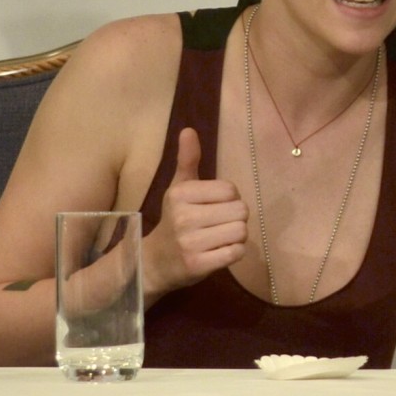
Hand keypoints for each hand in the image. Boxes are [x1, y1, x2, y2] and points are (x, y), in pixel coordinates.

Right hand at [141, 128, 248, 303]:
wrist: (154, 262)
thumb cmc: (173, 220)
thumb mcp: (178, 188)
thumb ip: (188, 160)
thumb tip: (188, 129)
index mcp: (181, 194)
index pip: (231, 190)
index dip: (229, 199)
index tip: (212, 207)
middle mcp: (184, 217)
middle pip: (241, 211)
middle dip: (235, 218)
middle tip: (217, 225)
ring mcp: (190, 243)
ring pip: (241, 232)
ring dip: (236, 236)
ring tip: (218, 238)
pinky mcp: (198, 265)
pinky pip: (237, 253)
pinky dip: (234, 252)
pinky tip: (218, 252)